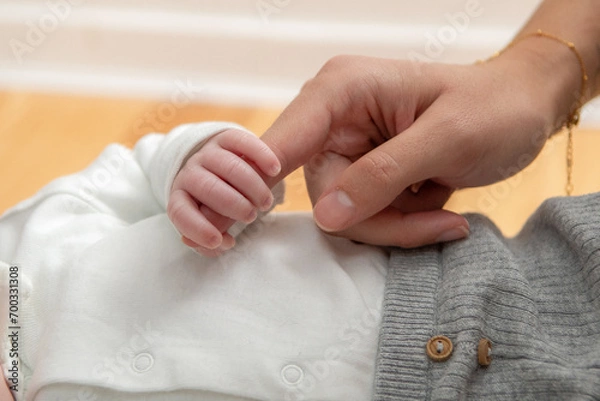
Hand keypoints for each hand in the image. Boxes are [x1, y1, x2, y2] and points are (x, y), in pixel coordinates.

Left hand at [168, 129, 280, 255]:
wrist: (222, 170)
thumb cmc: (217, 206)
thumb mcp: (211, 223)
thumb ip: (213, 236)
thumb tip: (219, 242)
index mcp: (180, 196)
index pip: (180, 212)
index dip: (197, 228)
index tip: (219, 240)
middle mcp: (190, 172)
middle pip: (207, 187)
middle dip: (232, 205)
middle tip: (251, 216)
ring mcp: (207, 153)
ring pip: (229, 166)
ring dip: (252, 186)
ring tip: (265, 203)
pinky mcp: (226, 137)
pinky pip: (242, 141)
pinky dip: (261, 155)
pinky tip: (274, 170)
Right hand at [262, 52, 566, 246]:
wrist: (523, 109)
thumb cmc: (495, 107)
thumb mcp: (448, 138)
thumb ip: (384, 174)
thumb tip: (327, 215)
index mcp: (342, 89)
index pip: (283, 141)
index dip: (268, 180)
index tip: (262, 215)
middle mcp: (334, 118)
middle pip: (323, 194)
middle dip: (379, 218)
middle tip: (434, 219)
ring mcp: (348, 148)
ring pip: (345, 213)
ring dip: (397, 224)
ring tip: (443, 210)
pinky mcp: (364, 172)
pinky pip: (366, 215)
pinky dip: (403, 223)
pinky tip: (437, 206)